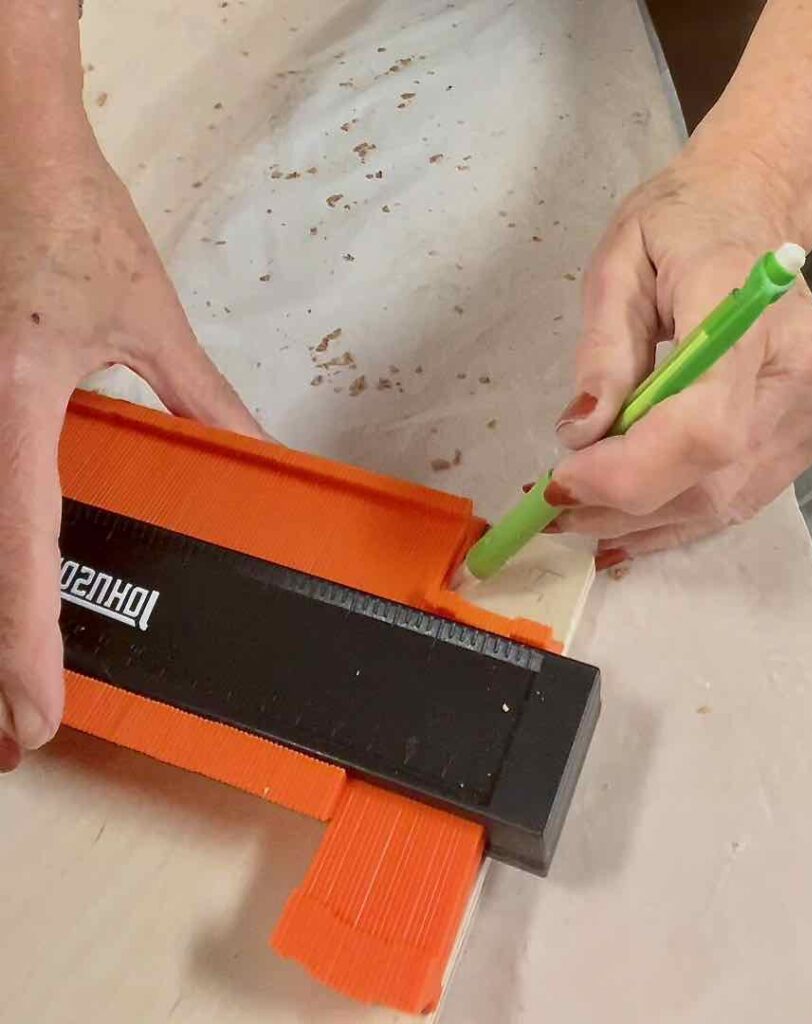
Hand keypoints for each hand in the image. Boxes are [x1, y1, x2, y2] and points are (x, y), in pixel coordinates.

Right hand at [0, 135, 260, 770]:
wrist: (3, 136)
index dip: (28, 650)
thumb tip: (257, 454)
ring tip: (10, 677)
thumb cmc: (65, 214)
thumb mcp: (147, 318)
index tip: (38, 717)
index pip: (25, 558)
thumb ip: (204, 398)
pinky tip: (14, 570)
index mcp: (12, 413)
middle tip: (15, 731)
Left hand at [546, 153, 811, 571]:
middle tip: (550, 507)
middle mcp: (804, 374)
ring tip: (577, 515)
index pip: (705, 426)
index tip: (559, 483)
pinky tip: (623, 522)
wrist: (755, 210)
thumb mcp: (618, 267)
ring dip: (639, 522)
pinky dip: (674, 518)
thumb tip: (579, 435)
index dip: (628, 472)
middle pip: (709, 480)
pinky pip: (738, 500)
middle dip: (618, 505)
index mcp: (752, 310)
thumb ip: (603, 353)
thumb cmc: (681, 224)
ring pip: (721, 504)